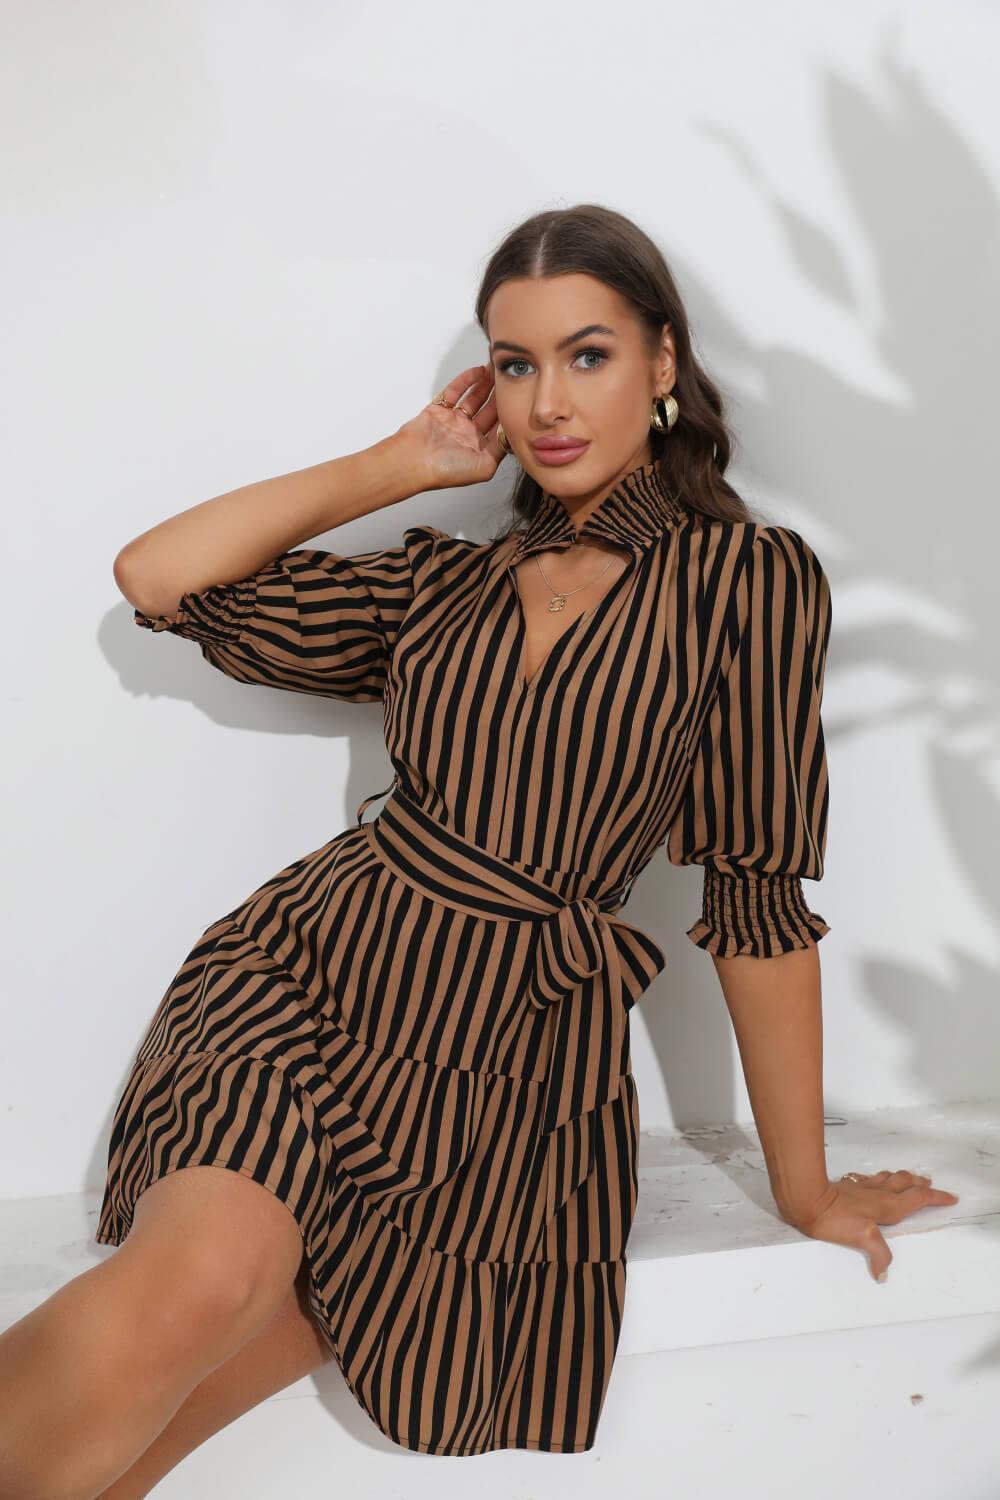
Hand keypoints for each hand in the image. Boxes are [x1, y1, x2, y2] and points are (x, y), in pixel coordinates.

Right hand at [393, 364, 504, 491]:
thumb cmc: (445, 470)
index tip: (519, 398)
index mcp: (479, 450)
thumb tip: (511, 432)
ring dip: (485, 384)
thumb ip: (500, 450)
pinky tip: (479, 371)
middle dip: (499, 394)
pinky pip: (455, 391)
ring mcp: (452, 422)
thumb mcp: (484, 467)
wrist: (413, 461)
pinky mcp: (438, 410)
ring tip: (496, 370)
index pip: (499, 427)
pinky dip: (466, 380)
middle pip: (488, 410)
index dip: (509, 412)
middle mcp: (467, 436)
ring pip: (473, 398)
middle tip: (509, 378)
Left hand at [786, 1170, 960, 1281]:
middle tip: (931, 1184)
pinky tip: (875, 1180)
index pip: (918, 1198)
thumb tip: (884, 1273)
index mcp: (888, 1205)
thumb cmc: (835, 1218)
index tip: (950, 1197)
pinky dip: (880, 1178)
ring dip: (903, 1178)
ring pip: (889, 1178)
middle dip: (921, 1184)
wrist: (807, 1199)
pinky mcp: (848, 1185)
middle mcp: (879, 1193)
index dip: (936, 1197)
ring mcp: (863, 1187)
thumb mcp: (862, 1238)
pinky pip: (870, 1178)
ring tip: (910, 1178)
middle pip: (906, 1183)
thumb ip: (880, 1255)